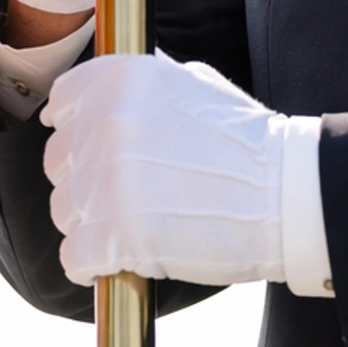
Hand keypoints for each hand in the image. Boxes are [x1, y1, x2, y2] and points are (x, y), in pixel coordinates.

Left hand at [43, 52, 291, 286]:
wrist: (287, 195)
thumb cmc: (250, 145)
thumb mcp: (199, 84)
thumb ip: (147, 81)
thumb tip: (111, 82)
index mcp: (123, 81)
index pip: (62, 102)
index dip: (72, 127)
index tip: (86, 148)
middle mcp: (107, 124)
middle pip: (59, 161)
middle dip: (86, 181)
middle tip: (126, 196)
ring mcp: (108, 180)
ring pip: (65, 210)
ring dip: (92, 224)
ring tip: (136, 228)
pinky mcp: (114, 235)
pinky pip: (73, 256)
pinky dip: (91, 264)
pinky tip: (121, 261)